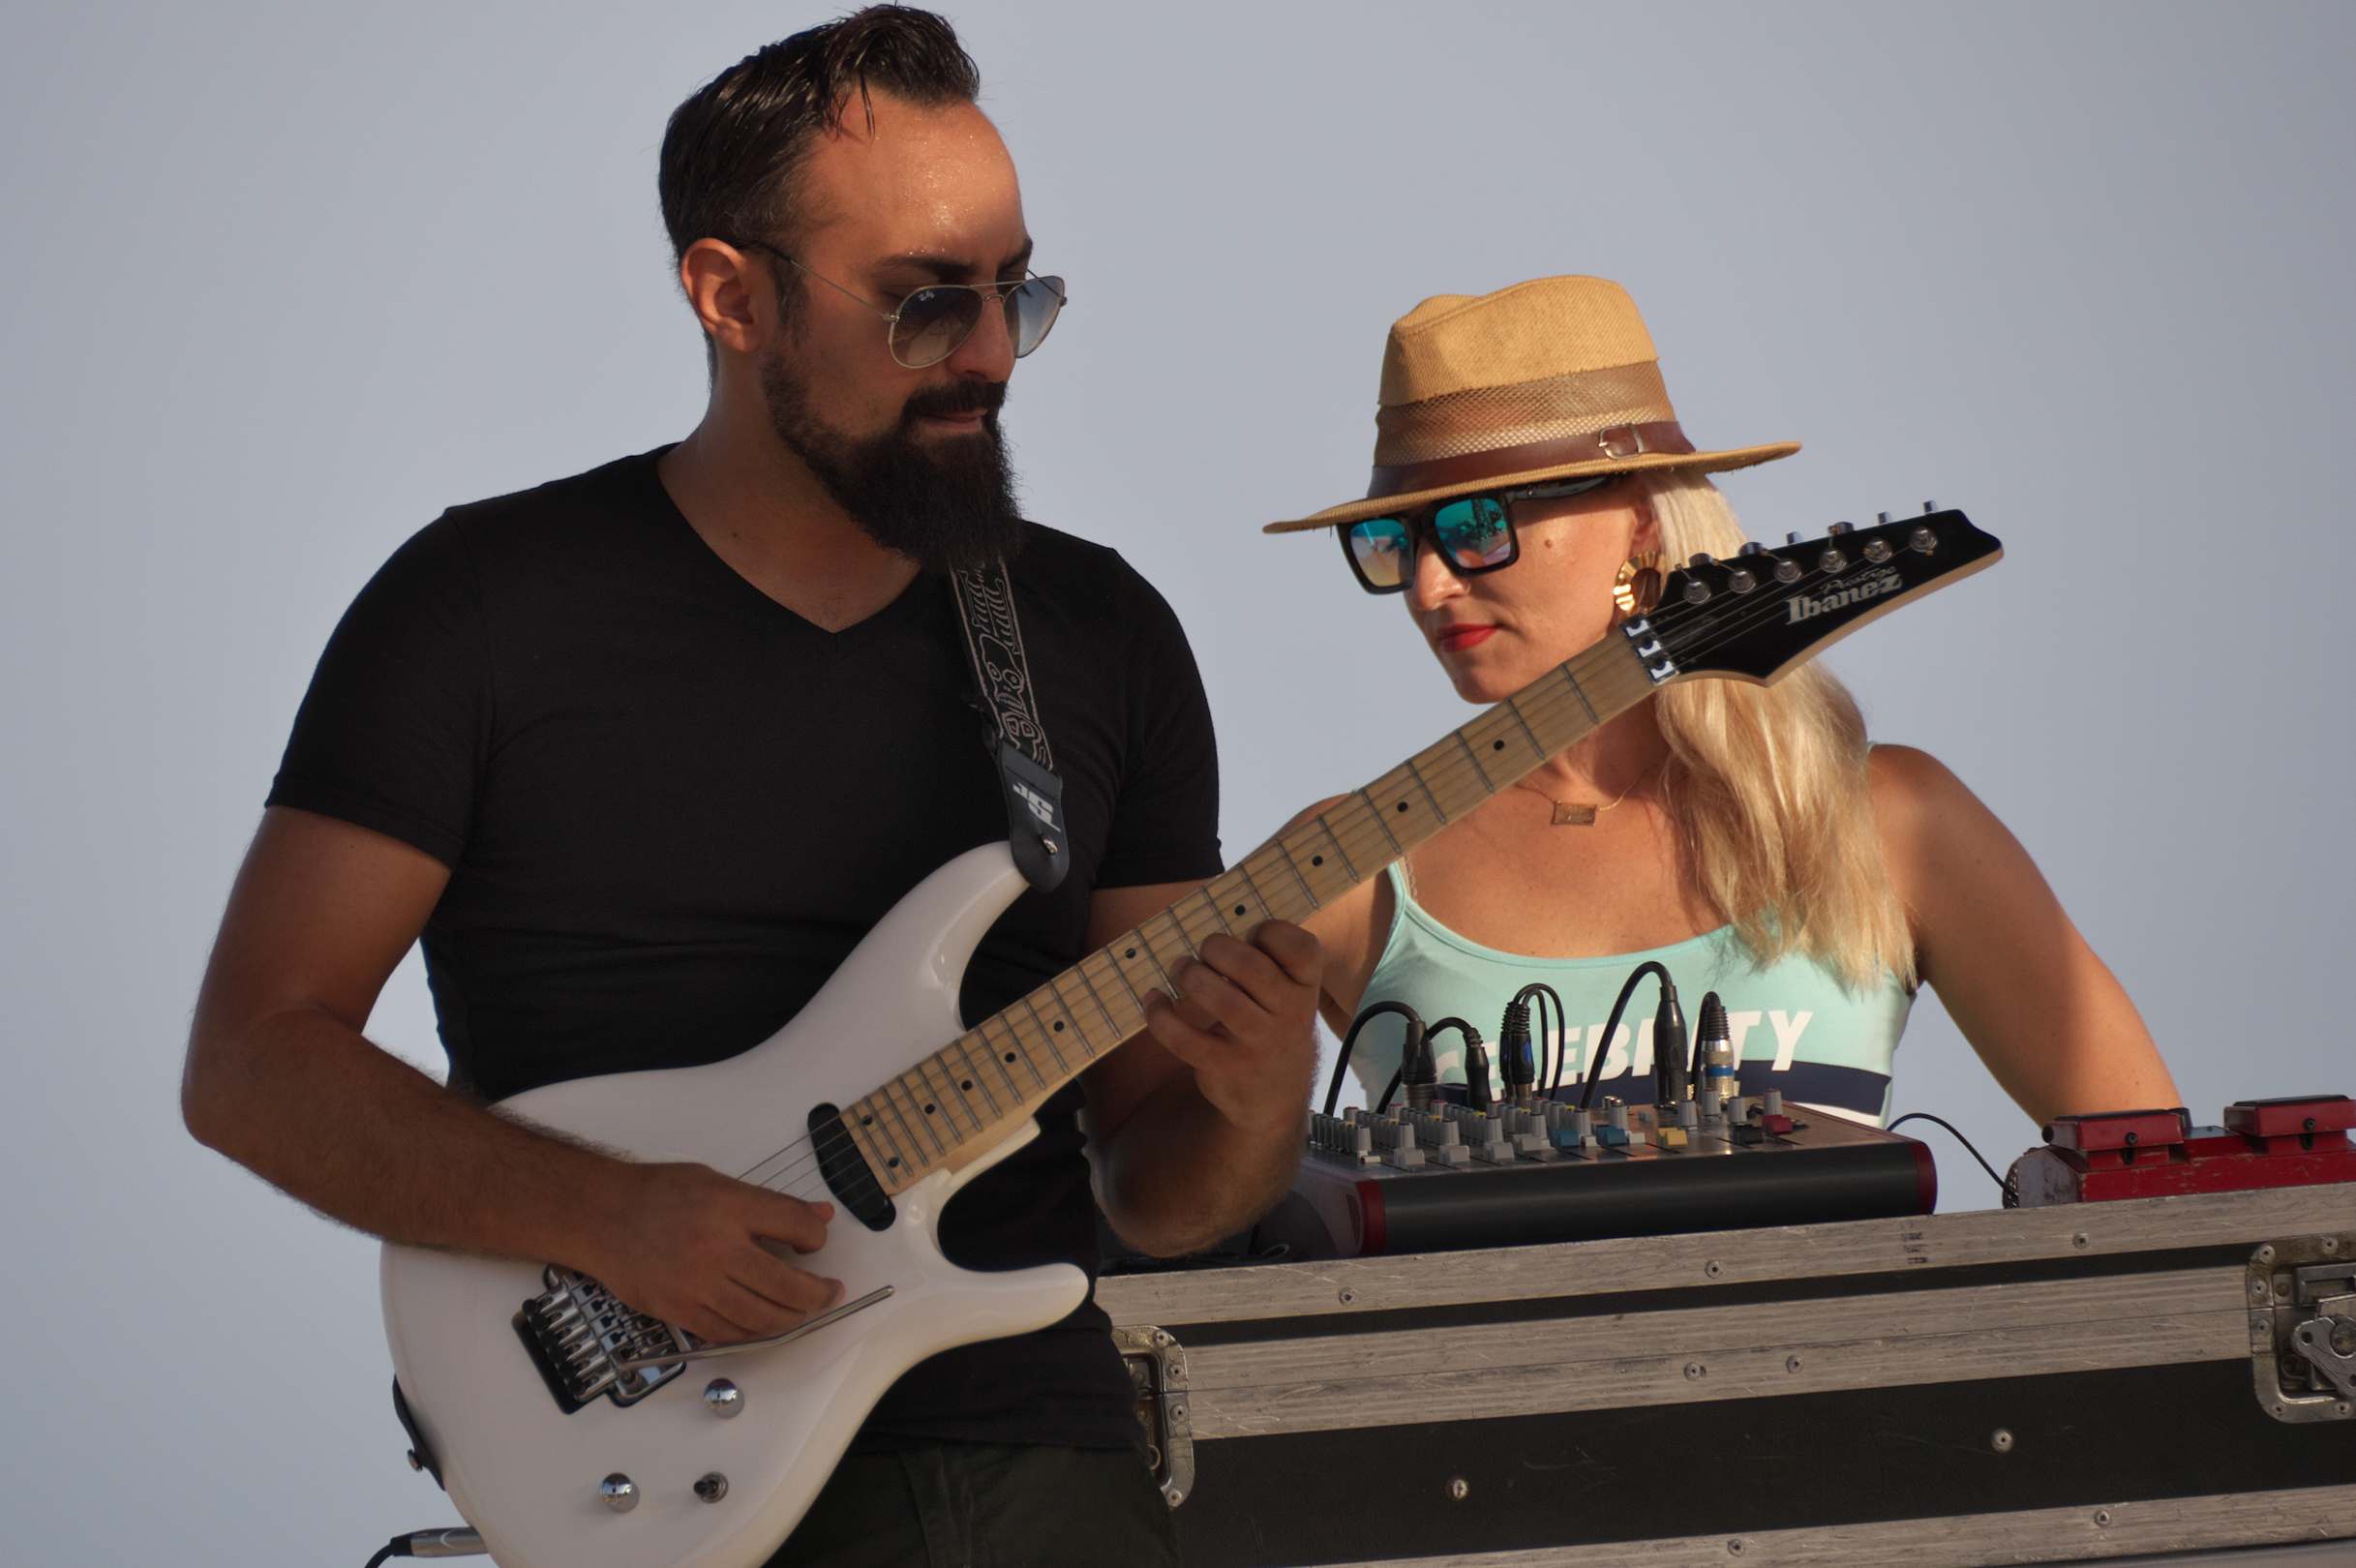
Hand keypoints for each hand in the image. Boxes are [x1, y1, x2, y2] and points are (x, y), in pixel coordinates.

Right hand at [577, 1161, 842, 1343]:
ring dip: (791, 1319)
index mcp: (729, 1207)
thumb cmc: (657, 1194)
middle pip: (786, 1285)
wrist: (600, 1216)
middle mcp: (716, 1248)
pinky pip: (727, 1333)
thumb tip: (819, 1217)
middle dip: (818, 1294)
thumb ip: (771, 1204)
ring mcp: (696, 1285)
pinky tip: (762, 1321)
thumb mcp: (718, 1182)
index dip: (816, 1237)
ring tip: (802, 1311)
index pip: (795, 1225)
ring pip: (761, 1318)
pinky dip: (752, 1331)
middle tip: (829, 1292)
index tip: (815, 1242)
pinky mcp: (678, 1311)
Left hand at [1142, 921, 1322, 1136]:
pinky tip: (1154, 1000)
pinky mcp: (1225, 1066)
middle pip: (1251, 968)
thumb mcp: (1288, 999)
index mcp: (1305, 989)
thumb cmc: (1274, 1030)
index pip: (1302, 950)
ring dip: (1190, 975)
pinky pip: (1186, 1039)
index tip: (1252, 936)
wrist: (1275, 1101)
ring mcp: (1258, 1044)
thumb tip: (1215, 936)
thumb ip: (1269, 966)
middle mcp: (1290, 1016)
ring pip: (1220, 999)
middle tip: (1204, 952)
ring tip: (1180, 971)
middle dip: (1217, 948)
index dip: (1272, 932)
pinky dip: (1161, 1016)